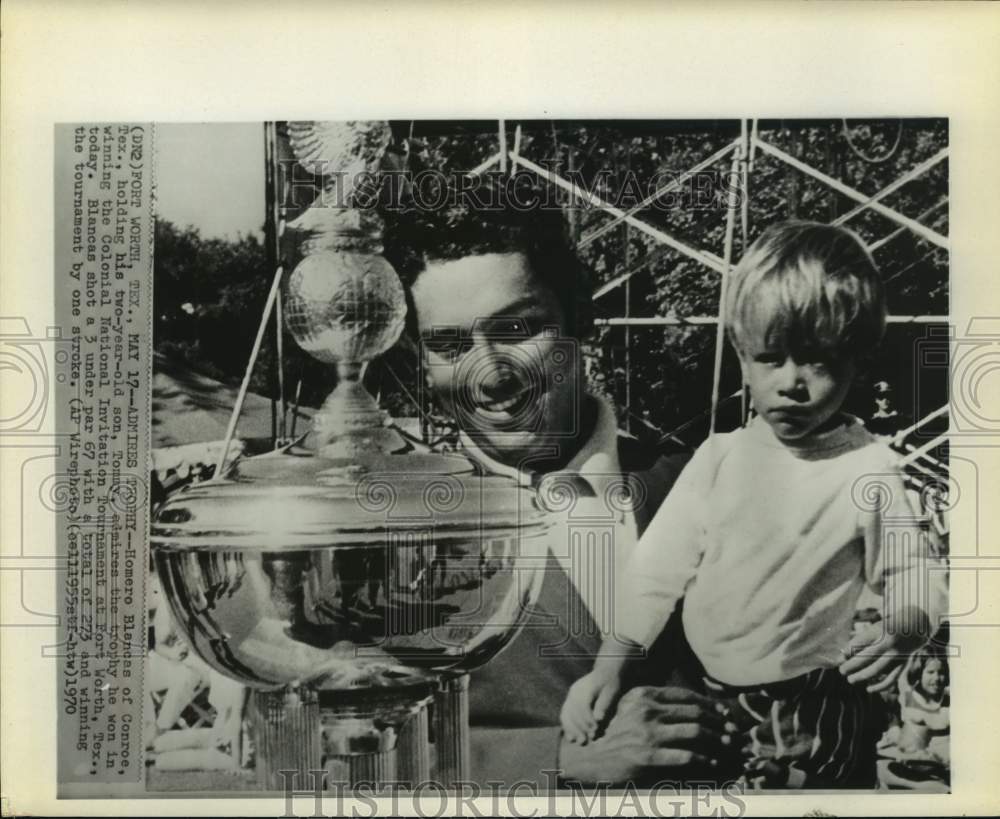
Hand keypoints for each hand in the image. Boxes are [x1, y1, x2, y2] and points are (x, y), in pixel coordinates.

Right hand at [559, 685, 738, 784]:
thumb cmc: (611, 732)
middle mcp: (646, 710)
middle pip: (694, 712)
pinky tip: (712, 763)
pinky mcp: (648, 756)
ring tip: (726, 746)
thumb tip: (687, 709)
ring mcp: (647, 733)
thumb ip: (653, 705)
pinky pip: (686, 756)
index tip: (723, 712)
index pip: (684, 695)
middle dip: (718, 721)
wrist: (587, 754)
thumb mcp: (629, 709)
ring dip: (716, 739)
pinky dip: (704, 759)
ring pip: (694, 732)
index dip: (708, 703)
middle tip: (732, 730)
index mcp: (643, 695)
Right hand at [561, 671, 622, 744]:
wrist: (605, 672)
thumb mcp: (611, 692)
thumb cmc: (610, 683)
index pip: (582, 704)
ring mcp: (570, 696)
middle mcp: (574, 691)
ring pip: (566, 714)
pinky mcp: (570, 701)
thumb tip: (598, 719)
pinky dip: (567, 727)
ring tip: (579, 742)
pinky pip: (565, 715)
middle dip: (579, 727)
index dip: (587, 719)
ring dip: (571, 729)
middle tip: (586, 740)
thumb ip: (603, 705)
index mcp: (584, 687)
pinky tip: (571, 738)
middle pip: (572, 711)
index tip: (595, 729)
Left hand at [838, 628, 908, 691]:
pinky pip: (891, 678)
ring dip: (862, 676)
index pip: (860, 642)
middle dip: (852, 665)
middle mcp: (888, 643)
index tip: (841, 657)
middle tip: (842, 671)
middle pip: (867, 657)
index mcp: (879, 630)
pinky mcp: (903, 664)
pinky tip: (868, 689)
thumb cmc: (886, 628)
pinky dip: (880, 686)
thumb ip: (859, 641)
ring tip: (850, 680)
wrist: (914, 628)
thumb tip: (843, 657)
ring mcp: (897, 655)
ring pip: (877, 669)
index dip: (849, 650)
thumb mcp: (873, 629)